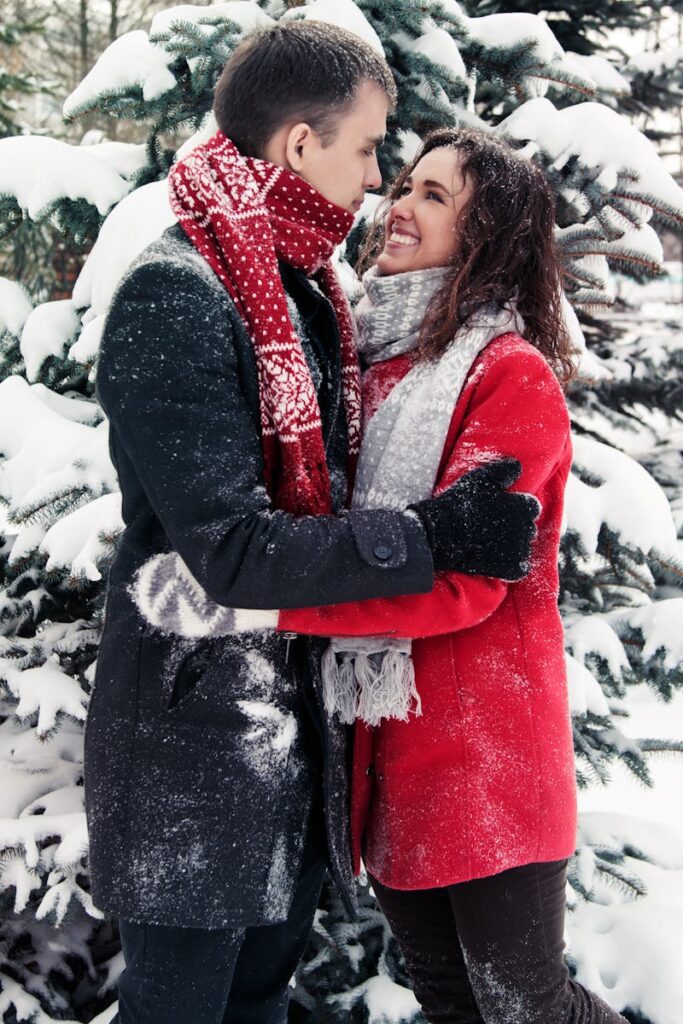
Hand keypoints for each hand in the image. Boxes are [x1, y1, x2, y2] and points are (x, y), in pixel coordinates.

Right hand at [408, 458, 540, 580]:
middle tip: (496, 526)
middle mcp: (525, 529)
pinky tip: (498, 560)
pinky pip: (520, 568)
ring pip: (524, 547)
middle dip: (517, 526)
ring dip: (514, 545)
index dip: (519, 508)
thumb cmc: (461, 503)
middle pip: (528, 527)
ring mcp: (518, 551)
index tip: (504, 510)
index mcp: (523, 507)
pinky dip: (513, 565)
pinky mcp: (510, 569)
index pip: (532, 507)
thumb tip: (518, 467)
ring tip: (493, 543)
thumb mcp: (482, 478)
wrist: (442, 534)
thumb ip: (505, 470)